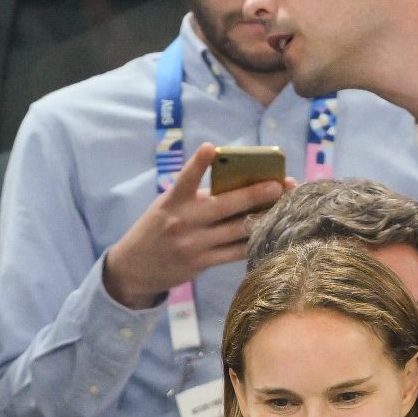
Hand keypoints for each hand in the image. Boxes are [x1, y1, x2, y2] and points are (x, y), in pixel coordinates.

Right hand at [102, 141, 289, 309]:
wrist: (134, 268)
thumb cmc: (157, 229)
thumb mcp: (166, 207)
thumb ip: (194, 199)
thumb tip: (237, 190)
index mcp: (174, 200)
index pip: (186, 178)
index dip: (198, 163)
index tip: (210, 148)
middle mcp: (184, 221)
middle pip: (225, 205)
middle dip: (254, 194)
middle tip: (278, 184)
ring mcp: (194, 245)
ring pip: (235, 230)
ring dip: (262, 218)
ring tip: (283, 208)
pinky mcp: (201, 264)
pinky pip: (233, 253)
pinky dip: (251, 242)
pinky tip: (269, 233)